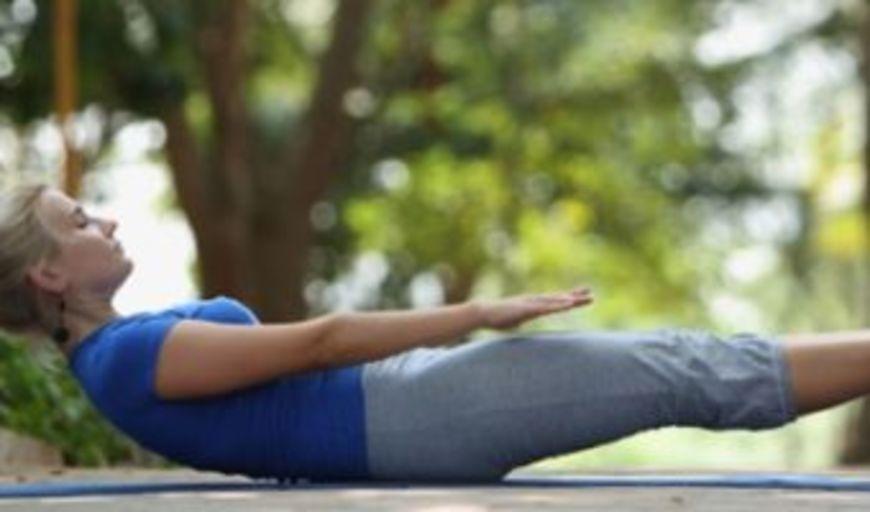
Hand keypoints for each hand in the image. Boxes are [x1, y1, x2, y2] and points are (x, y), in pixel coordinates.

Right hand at [473, 286, 593, 330]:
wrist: (483, 313)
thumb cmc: (497, 318)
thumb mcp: (516, 321)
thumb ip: (524, 321)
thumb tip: (524, 326)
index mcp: (533, 305)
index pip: (555, 301)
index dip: (569, 298)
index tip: (582, 296)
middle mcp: (535, 301)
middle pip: (559, 298)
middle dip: (575, 296)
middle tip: (592, 294)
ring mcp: (531, 303)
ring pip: (555, 301)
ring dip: (570, 299)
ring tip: (584, 298)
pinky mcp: (527, 308)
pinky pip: (546, 307)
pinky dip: (559, 304)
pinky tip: (569, 303)